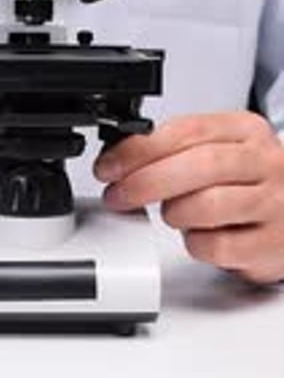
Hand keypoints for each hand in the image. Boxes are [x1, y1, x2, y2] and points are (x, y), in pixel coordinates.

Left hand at [94, 111, 283, 284]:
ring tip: (173, 214)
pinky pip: (217, 246)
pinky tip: (198, 236)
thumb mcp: (221, 151)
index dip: (140, 149)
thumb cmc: (249, 184)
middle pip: (199, 165)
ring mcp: (273, 205)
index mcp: (247, 132)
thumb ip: (177, 150)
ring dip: (175, 213)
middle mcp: (265, 164)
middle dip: (146, 182)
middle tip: (118, 195)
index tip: (110, 166)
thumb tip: (119, 159)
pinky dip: (195, 244)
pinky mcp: (269, 245)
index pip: (188, 131)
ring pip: (207, 205)